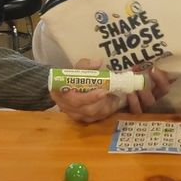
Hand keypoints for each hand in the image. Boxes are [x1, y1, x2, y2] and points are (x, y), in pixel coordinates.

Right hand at [50, 60, 169, 122]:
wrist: (71, 86)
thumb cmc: (75, 76)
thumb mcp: (78, 68)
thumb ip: (86, 66)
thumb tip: (98, 62)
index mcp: (63, 96)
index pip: (74, 101)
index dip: (89, 98)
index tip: (103, 91)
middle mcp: (71, 110)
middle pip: (88, 111)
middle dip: (104, 103)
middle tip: (117, 94)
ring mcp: (80, 116)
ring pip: (97, 115)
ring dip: (109, 105)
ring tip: (117, 94)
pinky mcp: (90, 118)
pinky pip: (102, 115)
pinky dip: (110, 107)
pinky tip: (115, 99)